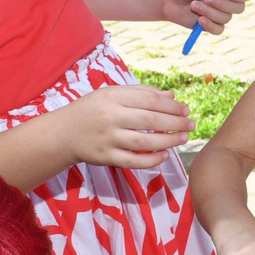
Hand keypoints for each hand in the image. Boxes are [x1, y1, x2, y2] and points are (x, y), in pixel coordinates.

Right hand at [62, 84, 190, 168]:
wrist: (63, 133)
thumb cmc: (92, 110)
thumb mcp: (111, 94)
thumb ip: (140, 93)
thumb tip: (171, 96)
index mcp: (112, 97)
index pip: (149, 100)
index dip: (171, 106)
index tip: (185, 110)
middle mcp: (109, 117)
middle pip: (150, 121)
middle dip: (175, 123)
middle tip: (191, 125)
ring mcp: (107, 139)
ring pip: (144, 142)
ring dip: (168, 141)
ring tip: (183, 139)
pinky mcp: (105, 157)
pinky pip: (133, 161)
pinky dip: (151, 160)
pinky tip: (165, 155)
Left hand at [164, 0, 249, 34]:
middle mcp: (226, 2)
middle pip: (239, 8)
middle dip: (222, 4)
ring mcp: (219, 15)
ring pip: (226, 18)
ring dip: (210, 12)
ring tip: (194, 5)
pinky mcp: (210, 26)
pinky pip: (218, 30)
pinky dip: (209, 24)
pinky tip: (199, 20)